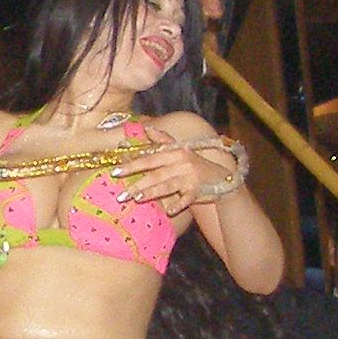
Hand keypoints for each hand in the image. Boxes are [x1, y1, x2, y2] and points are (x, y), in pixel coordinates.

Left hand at [107, 127, 222, 216]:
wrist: (221, 178)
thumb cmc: (195, 164)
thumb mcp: (181, 150)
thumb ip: (163, 140)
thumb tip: (147, 128)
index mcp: (175, 152)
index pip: (150, 158)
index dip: (132, 164)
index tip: (115, 170)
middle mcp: (182, 163)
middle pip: (155, 173)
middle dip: (137, 183)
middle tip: (121, 193)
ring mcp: (190, 177)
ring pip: (167, 186)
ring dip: (152, 192)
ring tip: (136, 198)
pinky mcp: (198, 191)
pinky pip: (186, 199)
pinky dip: (178, 204)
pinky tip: (169, 210)